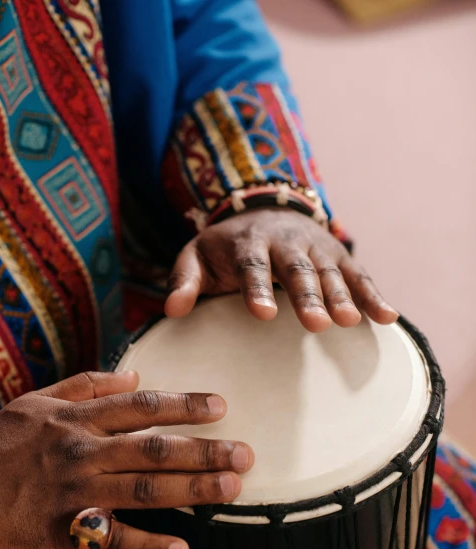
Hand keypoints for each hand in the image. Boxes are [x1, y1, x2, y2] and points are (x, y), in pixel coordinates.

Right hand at [0, 372, 252, 548]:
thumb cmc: (2, 444)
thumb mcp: (38, 401)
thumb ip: (87, 385)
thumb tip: (135, 374)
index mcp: (78, 419)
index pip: (141, 406)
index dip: (183, 405)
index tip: (221, 405)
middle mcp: (83, 452)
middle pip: (152, 449)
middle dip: (202, 450)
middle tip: (245, 454)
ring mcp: (77, 492)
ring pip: (143, 490)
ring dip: (190, 490)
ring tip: (230, 489)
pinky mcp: (67, 531)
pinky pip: (113, 540)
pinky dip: (148, 546)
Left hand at [165, 209, 397, 331]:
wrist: (263, 212)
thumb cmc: (225, 249)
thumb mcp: (197, 257)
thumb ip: (183, 281)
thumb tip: (171, 311)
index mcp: (249, 244)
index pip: (253, 266)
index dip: (258, 289)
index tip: (263, 314)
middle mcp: (287, 243)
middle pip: (299, 270)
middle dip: (308, 296)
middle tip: (317, 324)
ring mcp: (317, 248)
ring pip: (332, 272)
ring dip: (343, 296)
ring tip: (350, 322)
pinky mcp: (339, 257)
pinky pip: (359, 276)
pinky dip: (374, 296)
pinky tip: (388, 318)